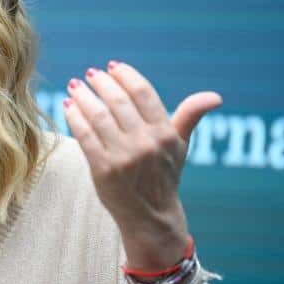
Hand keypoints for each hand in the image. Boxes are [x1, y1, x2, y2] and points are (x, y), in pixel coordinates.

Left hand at [63, 61, 221, 269]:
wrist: (151, 217)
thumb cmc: (164, 175)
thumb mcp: (180, 146)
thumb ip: (190, 116)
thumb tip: (214, 97)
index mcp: (165, 133)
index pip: (143, 92)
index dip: (125, 75)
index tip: (111, 66)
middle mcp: (146, 143)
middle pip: (118, 101)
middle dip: (101, 82)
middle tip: (90, 74)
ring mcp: (124, 157)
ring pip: (98, 116)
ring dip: (83, 97)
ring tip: (75, 87)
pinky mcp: (103, 170)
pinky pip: (85, 136)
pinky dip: (74, 118)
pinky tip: (68, 107)